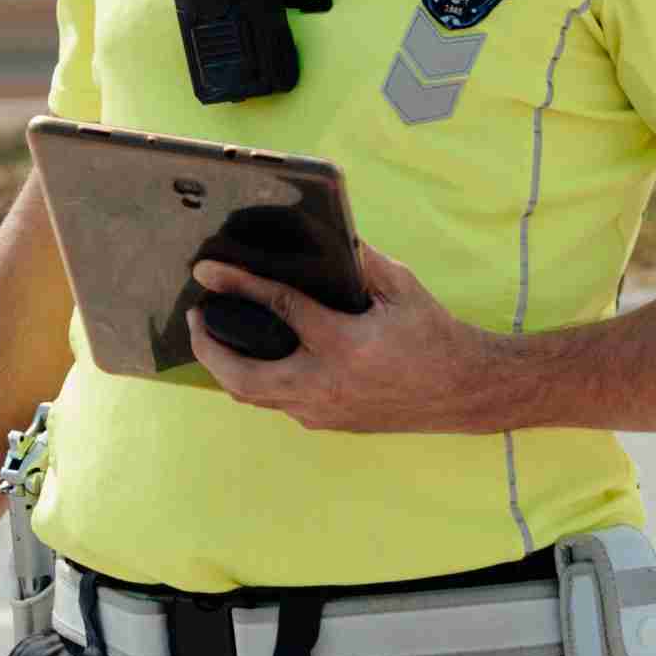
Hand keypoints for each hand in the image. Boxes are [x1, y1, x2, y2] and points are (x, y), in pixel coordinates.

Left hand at [189, 237, 507, 435]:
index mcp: (345, 345)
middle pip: (242, 375)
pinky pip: (276, 403)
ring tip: (210, 336)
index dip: (237, 285)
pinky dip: (254, 380)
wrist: (461, 390)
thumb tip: (323, 234)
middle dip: (207, 347)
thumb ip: (359, 259)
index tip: (206, 271)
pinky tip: (249, 357)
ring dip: (225, 368)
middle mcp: (326, 384)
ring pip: (252, 397)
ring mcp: (322, 410)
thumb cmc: (433, 333)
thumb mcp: (402, 286)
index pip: (279, 308)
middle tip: (194, 316)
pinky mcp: (326, 421)